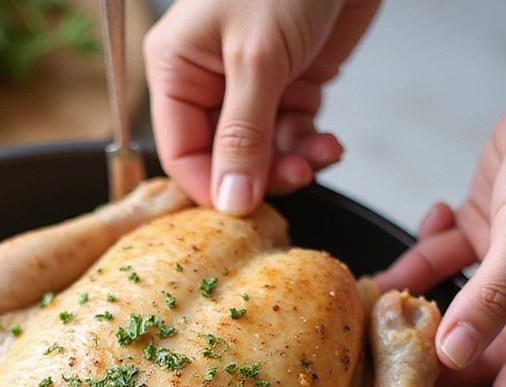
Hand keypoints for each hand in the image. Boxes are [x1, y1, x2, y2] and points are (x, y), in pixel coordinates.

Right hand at [144, 0, 380, 213]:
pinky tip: (329, 145)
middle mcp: (207, 81)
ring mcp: (251, 84)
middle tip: (294, 179)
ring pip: (261, 153)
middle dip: (259, 176)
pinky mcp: (290, 82)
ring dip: (291, 164)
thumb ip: (244, 137)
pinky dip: (311, 147)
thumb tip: (230, 201)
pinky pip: (292, 135)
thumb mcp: (258, 58)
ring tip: (319, 158)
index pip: (181, 153)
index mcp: (176, 69)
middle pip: (223, 159)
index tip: (243, 209)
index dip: (211, 187)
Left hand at [378, 29, 505, 386]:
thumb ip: (491, 296)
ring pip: (444, 326)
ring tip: (365, 325)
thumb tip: (452, 353)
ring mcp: (503, 282)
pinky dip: (410, 273)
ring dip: (406, 325)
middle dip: (418, 381)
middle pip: (466, 374)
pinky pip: (435, 275)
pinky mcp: (481, 248)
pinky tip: (390, 266)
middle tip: (365, 385)